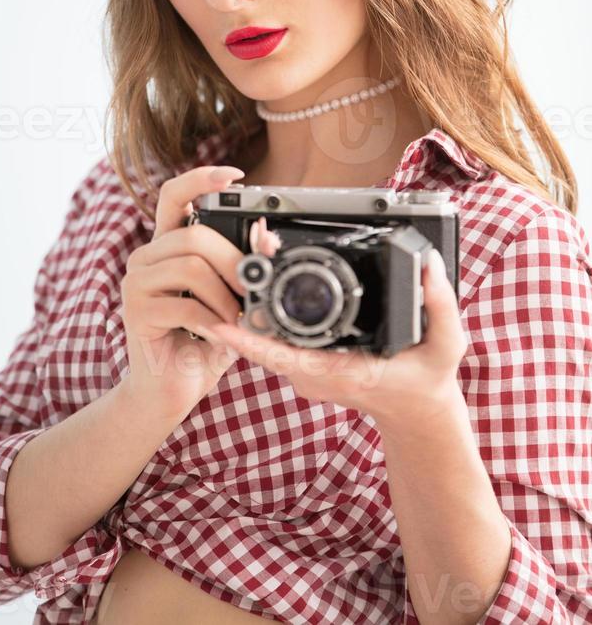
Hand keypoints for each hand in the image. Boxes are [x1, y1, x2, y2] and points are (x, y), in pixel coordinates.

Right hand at [120, 164, 247, 418]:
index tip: (233, 175)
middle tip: (253, 290)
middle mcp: (146, 257)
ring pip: (191, 267)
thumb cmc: (204, 343)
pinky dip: (213, 322)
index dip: (201, 179)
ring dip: (226, 297)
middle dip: (235, 262)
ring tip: (236, 320)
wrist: (172, 391)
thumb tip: (267, 237)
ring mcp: (135, 282)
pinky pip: (185, 305)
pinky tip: (219, 337)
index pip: (175, 195)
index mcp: (168, 246)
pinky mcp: (135, 312)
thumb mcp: (233, 301)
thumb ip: (248, 269)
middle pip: (194, 235)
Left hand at [192, 218, 468, 427]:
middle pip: (268, 342)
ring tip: (249, 258)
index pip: (288, 357)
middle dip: (248, 305)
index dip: (253, 341)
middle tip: (239, 261)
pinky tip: (259, 283)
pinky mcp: (307, 363)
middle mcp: (316, 374)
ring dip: (255, 304)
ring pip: (268, 340)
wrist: (417, 411)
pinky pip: (276, 341)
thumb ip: (441, 307)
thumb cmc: (426, 381)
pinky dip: (264, 315)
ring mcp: (308, 371)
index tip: (224, 323)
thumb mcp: (446, 346)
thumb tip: (429, 266)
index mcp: (342, 372)